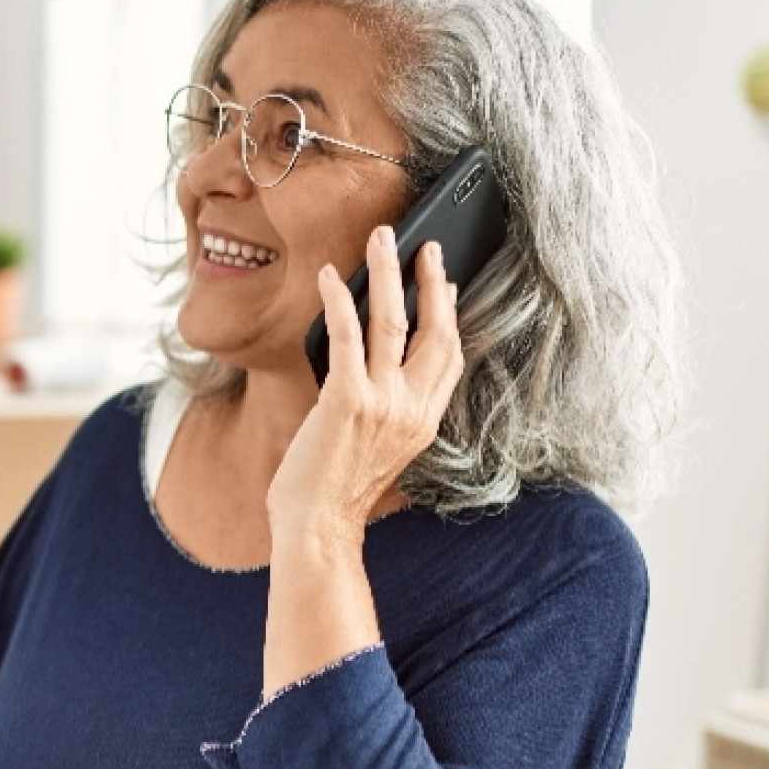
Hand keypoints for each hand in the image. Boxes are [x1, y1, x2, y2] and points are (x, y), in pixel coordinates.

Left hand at [267, 226, 463, 544]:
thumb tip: (372, 370)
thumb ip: (386, 411)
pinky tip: (329, 277)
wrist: (317, 529)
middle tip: (425, 245)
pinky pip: (347, 335)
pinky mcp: (346, 400)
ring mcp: (382, 403)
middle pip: (435, 329)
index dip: (451, 315)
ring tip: (382, 239)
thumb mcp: (377, 449)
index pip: (451, 357)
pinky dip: (339, 300)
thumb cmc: (334, 492)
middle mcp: (411, 409)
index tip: (447, 283)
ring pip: (394, 321)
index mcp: (423, 421)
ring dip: (388, 272)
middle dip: (431, 280)